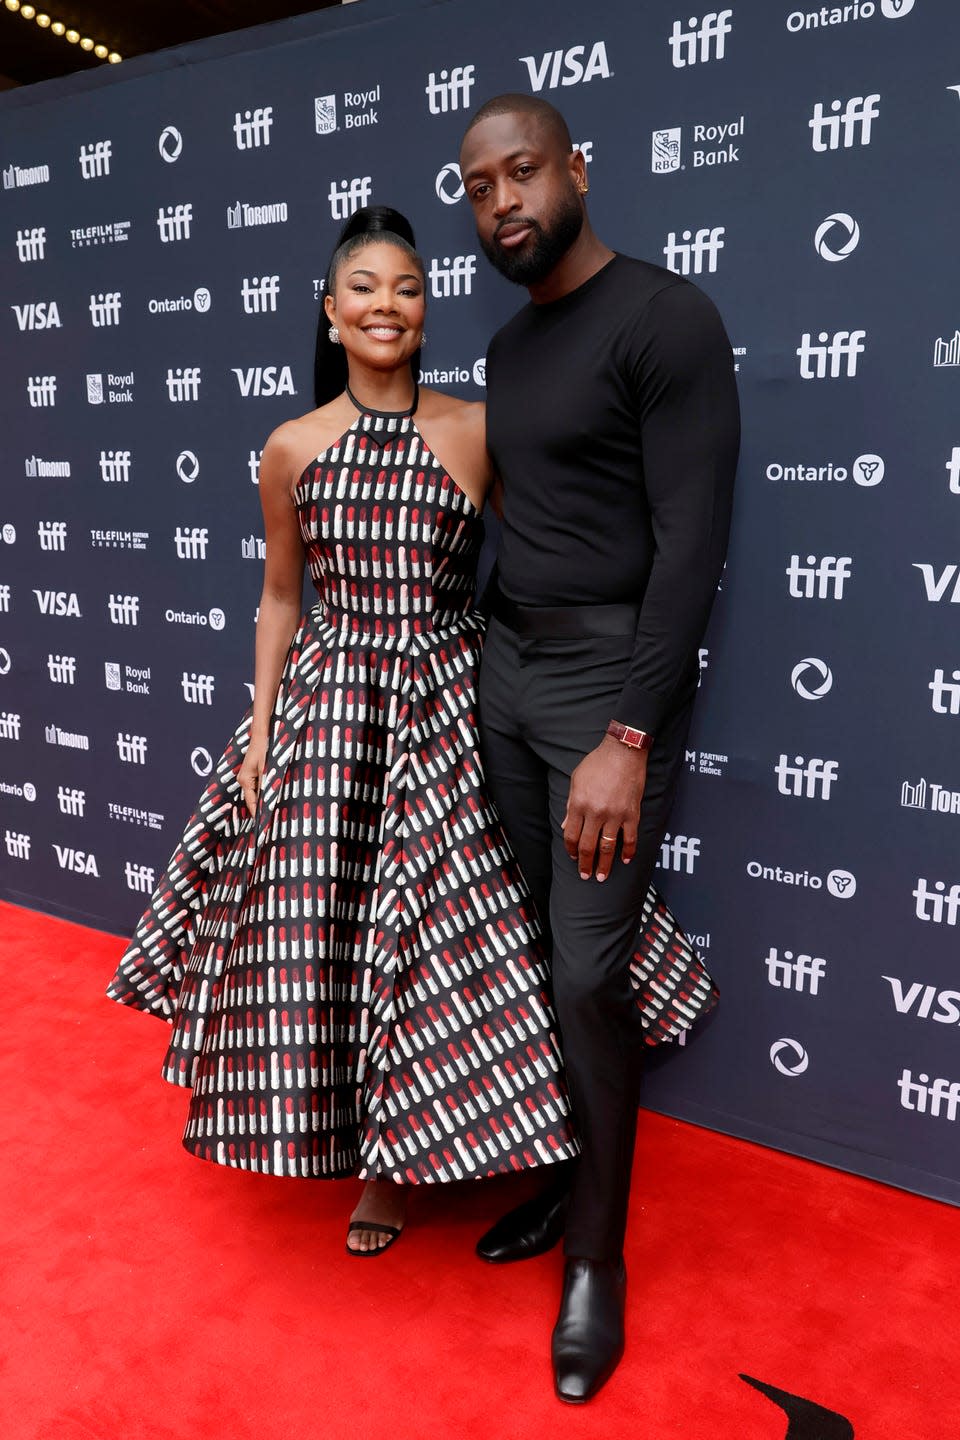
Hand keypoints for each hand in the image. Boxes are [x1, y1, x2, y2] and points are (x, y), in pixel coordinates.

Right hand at [238, 732, 267, 817]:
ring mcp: (247, 776)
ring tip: (273, 813)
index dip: (258, 814)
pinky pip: (258, 787)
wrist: (262, 734)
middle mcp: (243, 780)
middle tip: (272, 823)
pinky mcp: (252, 773)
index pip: (252, 803)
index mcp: (245, 780)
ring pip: (256, 793)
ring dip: (264, 800)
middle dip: (262, 809)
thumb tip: (268, 801)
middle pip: (253, 799)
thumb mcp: (267, 769)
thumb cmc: (264, 749)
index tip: (263, 827)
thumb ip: (266, 785)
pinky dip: (264, 792)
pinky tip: (272, 797)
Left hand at [562, 735, 648, 881]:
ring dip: (604, 865)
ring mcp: (615, 815)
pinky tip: (626, 860)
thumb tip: (567, 825)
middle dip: (585, 864)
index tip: (573, 857)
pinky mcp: (632, 813)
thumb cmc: (598, 763)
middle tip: (585, 875)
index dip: (571, 849)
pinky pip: (630, 838)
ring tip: (602, 877)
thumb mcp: (576, 780)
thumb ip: (571, 805)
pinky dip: (628, 851)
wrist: (623, 752)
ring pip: (608, 847)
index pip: (571, 835)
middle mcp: (596, 813)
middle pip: (588, 846)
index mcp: (579, 804)